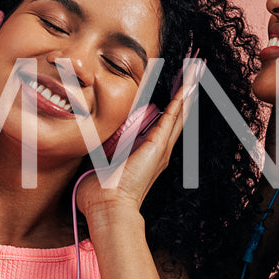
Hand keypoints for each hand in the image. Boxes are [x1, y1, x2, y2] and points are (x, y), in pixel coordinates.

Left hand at [74, 58, 203, 219]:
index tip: (175, 83)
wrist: (108, 208)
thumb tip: (81, 135)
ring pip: (180, 112)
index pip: (163, 121)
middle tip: (194, 70)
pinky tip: (188, 86)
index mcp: (147, 153)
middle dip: (186, 90)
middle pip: (178, 114)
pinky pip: (173, 118)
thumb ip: (93, 148)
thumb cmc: (99, 193)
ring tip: (197, 71)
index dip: (171, 101)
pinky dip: (181, 101)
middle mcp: (159, 150)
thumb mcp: (96, 162)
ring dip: (188, 90)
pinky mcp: (158, 147)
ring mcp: (161, 148)